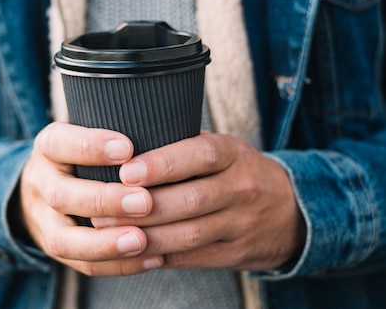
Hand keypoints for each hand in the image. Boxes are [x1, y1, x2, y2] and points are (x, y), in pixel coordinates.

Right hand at [18, 122, 164, 275]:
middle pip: (62, 195)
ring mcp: (43, 220)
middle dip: (105, 200)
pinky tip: (151, 258)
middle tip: (145, 201)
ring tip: (142, 240)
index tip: (128, 148)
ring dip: (106, 243)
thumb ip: (112, 130)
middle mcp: (40, 183)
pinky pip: (82, 264)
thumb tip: (163, 128)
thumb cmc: (80, 154)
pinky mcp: (55, 249)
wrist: (41, 187)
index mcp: (48, 147)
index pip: (61, 143)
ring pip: (64, 239)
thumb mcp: (85, 132)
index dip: (91, 147)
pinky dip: (117, 265)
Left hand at [93, 133, 305, 270]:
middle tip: (104, 207)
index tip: (127, 171)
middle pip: (191, 199)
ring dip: (147, 235)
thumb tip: (125, 138)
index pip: (200, 154)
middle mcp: (241, 188)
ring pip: (190, 233)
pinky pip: (195, 258)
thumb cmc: (237, 172)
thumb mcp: (221, 147)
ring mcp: (242, 223)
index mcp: (233, 154)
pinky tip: (135, 251)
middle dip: (144, 206)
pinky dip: (163, 256)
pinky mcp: (237, 253)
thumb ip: (181, 143)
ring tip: (111, 232)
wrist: (292, 212)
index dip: (162, 163)